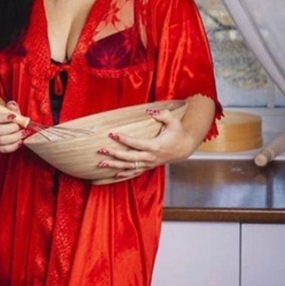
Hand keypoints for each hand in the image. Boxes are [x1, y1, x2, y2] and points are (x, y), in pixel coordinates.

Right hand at [0, 100, 25, 153]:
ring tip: (23, 133)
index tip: (14, 116)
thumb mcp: (8, 108)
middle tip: (20, 126)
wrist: (1, 123)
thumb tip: (12, 106)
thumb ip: (11, 107)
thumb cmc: (5, 115)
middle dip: (11, 128)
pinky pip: (4, 149)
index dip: (3, 118)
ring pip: (0, 140)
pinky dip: (13, 146)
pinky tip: (20, 141)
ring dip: (14, 137)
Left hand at [96, 95, 215, 178]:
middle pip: (129, 157)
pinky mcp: (148, 166)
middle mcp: (151, 157)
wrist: (183, 148)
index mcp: (155, 146)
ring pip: (129, 167)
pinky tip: (114, 174)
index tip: (112, 134)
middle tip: (101, 149)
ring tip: (101, 163)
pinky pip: (135, 172)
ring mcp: (149, 163)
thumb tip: (150, 111)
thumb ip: (163, 115)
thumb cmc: (177, 133)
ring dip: (115, 165)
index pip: (136, 143)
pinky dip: (124, 174)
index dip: (124, 139)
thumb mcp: (173, 121)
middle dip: (114, 154)